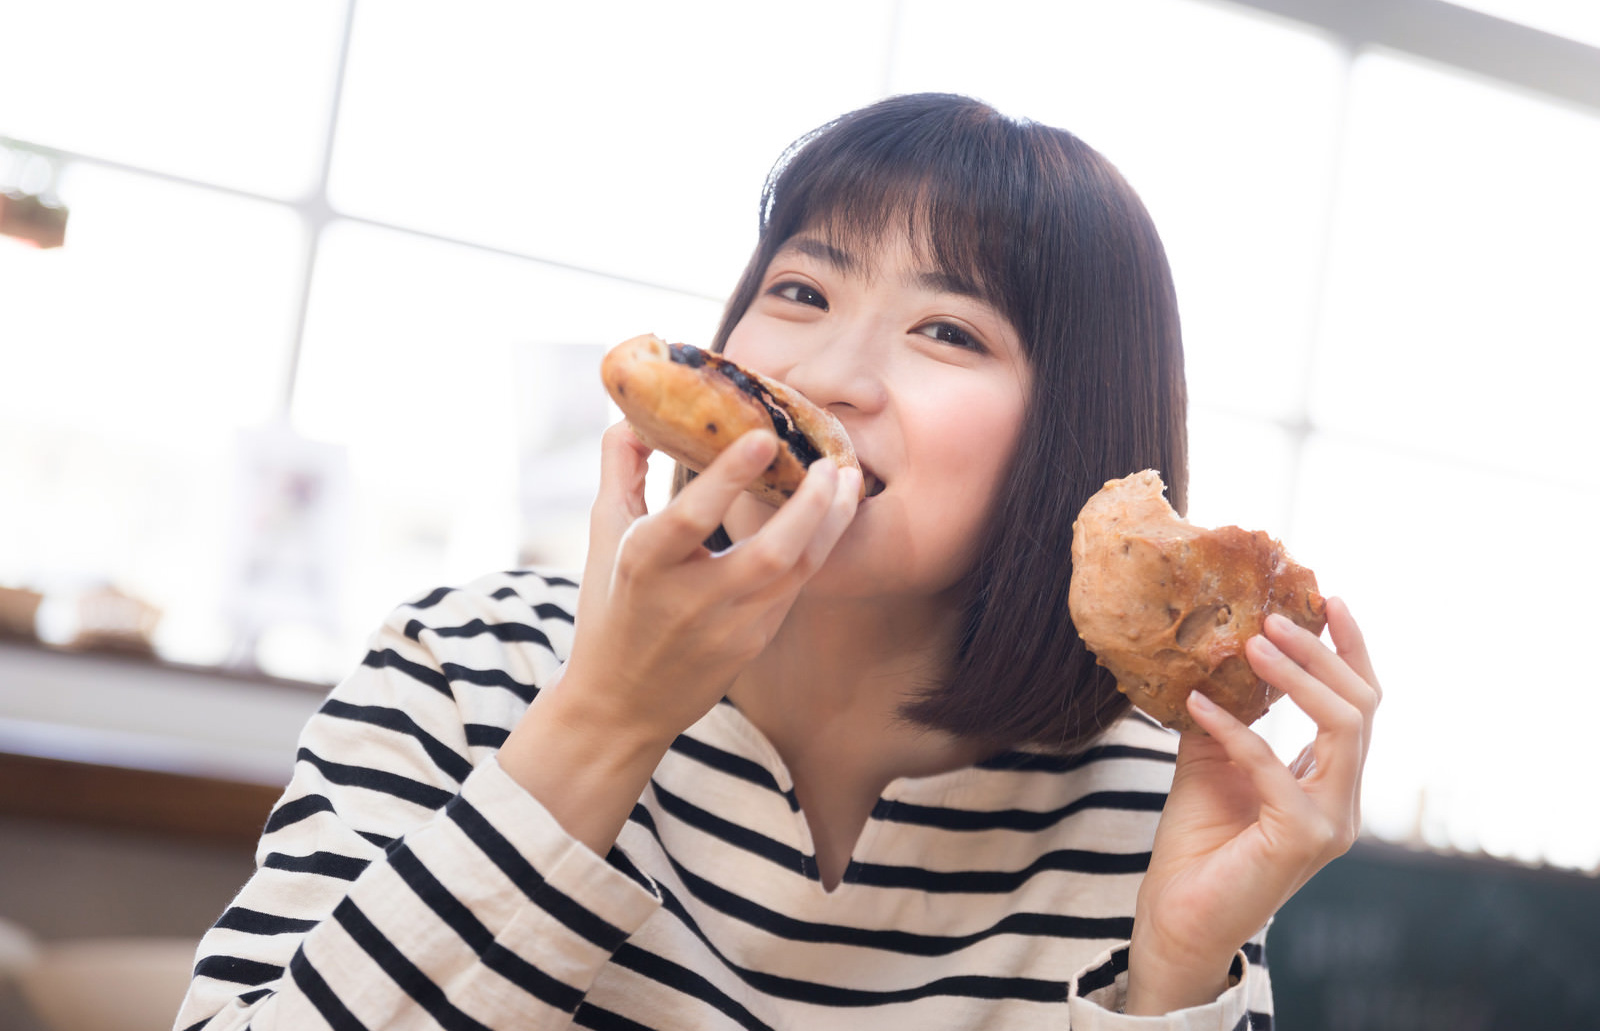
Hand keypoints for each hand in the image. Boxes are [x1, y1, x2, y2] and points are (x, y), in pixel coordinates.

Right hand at [498, 422, 859, 852]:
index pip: (692, 515)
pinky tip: (831, 516)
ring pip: (796, 572)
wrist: (621, 704)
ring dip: (830, 525)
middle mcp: (690, 599)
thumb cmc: (610, 608)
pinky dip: (817, 548)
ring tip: (847, 481)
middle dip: (811, 507)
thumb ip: (620, 469)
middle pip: (769, 553)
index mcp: (645, 563)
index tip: (764, 436)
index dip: (729, 477)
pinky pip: (795, 588)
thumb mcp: (605, 534)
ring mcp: (729, 627)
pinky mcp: (753, 643)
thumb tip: (637, 416)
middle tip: (832, 463)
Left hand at [1125, 598, 1380, 1014]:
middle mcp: (1345, 799)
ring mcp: (1332, 821)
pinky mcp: (1304, 838)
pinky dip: (1235, 728)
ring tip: (1250, 641)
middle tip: (1272, 616)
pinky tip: (1196, 704)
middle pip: (1359, 705)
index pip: (1359, 702)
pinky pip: (1272, 766)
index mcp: (1332, 779)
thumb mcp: (1213, 760)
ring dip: (1295, 677)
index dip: (1350, 648)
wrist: (1180, 916)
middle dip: (1321, 653)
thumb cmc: (1200, 843)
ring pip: (1342, 726)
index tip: (1329, 596)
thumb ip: (1229, 714)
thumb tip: (1217, 651)